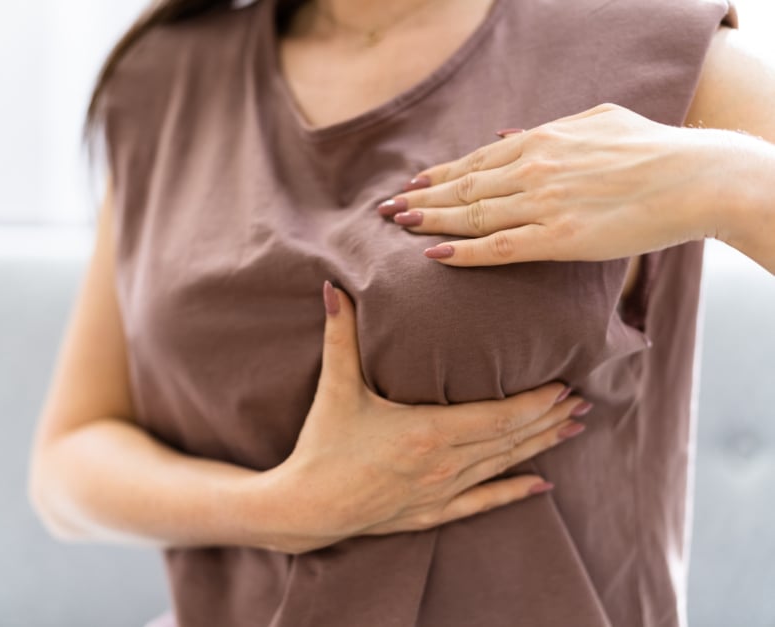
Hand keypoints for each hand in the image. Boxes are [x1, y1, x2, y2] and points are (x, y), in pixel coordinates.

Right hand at [260, 281, 591, 554]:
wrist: (307, 507)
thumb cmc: (323, 446)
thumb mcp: (335, 387)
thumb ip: (340, 335)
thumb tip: (335, 288)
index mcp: (428, 431)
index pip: (500, 416)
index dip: (537, 402)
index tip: (563, 385)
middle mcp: (444, 464)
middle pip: (511, 438)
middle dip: (549, 418)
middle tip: (581, 400)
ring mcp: (442, 491)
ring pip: (504, 466)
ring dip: (540, 445)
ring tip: (573, 427)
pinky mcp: (434, 512)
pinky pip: (484, 501)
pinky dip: (515, 490)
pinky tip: (542, 484)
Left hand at [376, 103, 731, 265]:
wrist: (695, 177)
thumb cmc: (652, 147)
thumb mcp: (597, 120)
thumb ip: (550, 129)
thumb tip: (509, 134)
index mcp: (542, 141)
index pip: (474, 161)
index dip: (439, 175)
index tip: (413, 184)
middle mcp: (533, 169)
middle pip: (462, 187)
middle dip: (420, 198)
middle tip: (386, 210)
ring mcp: (542, 204)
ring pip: (471, 215)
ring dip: (429, 221)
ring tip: (399, 227)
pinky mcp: (558, 239)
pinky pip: (497, 247)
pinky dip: (461, 251)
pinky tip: (434, 255)